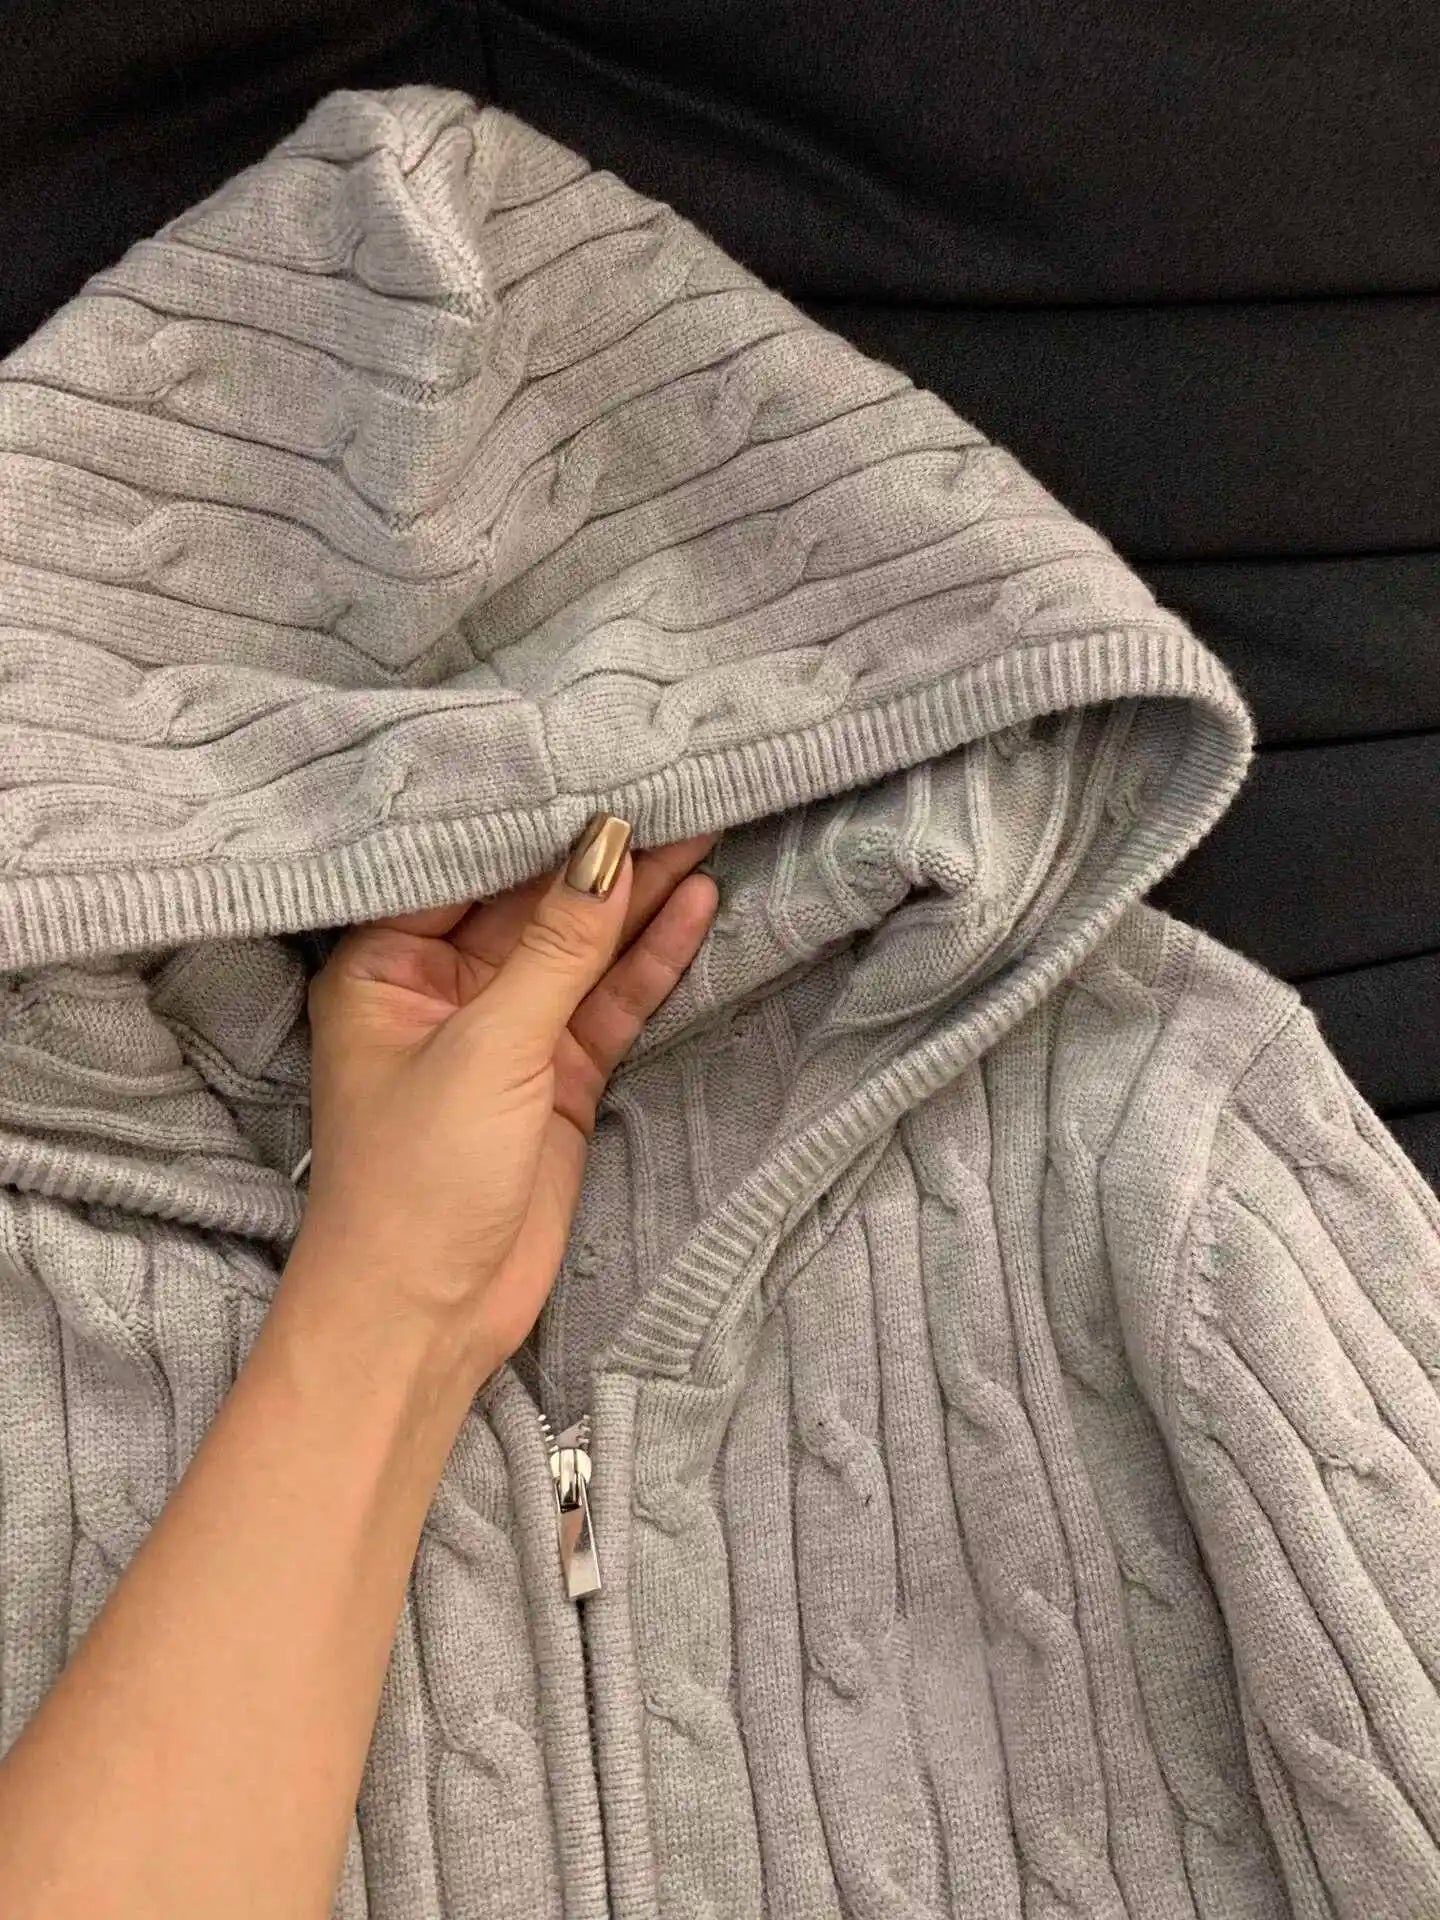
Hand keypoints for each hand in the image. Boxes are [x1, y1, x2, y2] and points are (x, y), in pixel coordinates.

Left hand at [285, 816, 719, 1385]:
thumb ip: (556, 946)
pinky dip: (651, 961)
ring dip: (639, 898)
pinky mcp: (557, 1078)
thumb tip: (607, 842)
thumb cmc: (416, 1179)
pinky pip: (608, 1003)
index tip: (603, 758)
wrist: (428, 1318)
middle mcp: (441, 988)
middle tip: (679, 783)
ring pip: (581, 949)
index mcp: (383, 965)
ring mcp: (506, 1033)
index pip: (466, 868)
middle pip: (533, 902)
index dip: (535, 818)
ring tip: (708, 822)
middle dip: (602, 852)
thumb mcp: (488, 1047)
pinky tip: (696, 904)